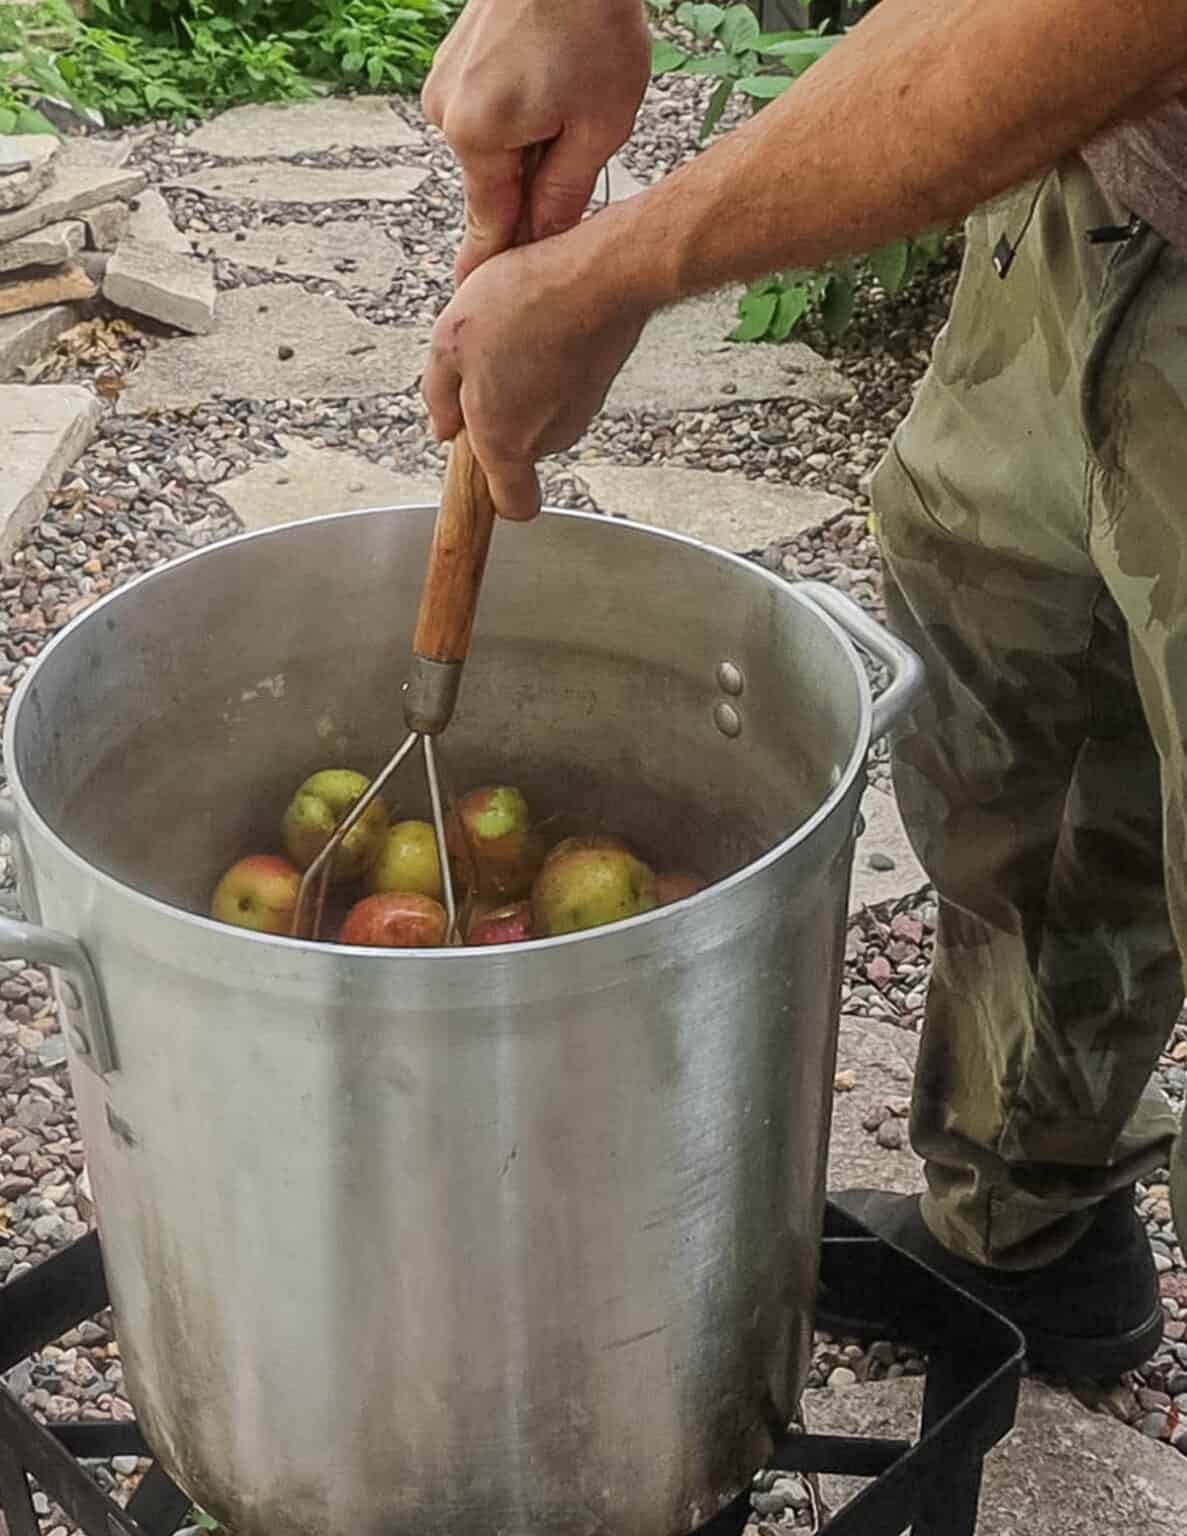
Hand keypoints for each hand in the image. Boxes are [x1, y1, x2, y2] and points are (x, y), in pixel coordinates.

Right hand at [422, 0, 651, 280]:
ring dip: (529, 144)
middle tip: (579, 147)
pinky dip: (518, 115)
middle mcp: (447, 115)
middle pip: (494, 185)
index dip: (495, 266)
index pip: (490, 226)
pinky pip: (486, 113)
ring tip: (569, 98)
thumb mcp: (600, 124)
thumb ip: (566, 192)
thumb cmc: (593, 21)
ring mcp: (443, 84)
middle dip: (533, 186)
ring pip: (492, 148)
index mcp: (478, 138)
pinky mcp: (452, 63)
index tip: (477, 304)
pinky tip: (549, 82)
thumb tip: (541, 243)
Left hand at [422, 218, 650, 520]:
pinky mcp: (599, 381)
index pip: (512, 505)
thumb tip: (444, 426)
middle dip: (498, 416)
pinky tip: (540, 320)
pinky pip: (563, 383)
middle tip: (481, 365)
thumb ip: (439, 396)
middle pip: (518, 449)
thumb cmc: (526, 305)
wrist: (601, 274)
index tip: (479, 476)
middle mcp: (549, 437)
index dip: (495, 498)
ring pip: (541, 411)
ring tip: (511, 331)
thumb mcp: (450, 344)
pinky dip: (549, 360)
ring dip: (522, 381)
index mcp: (506, 442)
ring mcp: (579, 411)